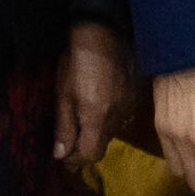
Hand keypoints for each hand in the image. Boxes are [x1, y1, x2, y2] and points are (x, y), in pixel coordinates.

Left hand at [53, 21, 132, 168]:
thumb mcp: (63, 95)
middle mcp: (118, 119)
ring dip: (96, 133)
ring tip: (82, 120)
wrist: (104, 35)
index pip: (89, 155)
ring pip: (112, 132)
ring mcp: (129, 108)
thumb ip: (64, 127)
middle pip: (102, 146)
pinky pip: (121, 118)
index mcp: (97, 120)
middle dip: (84, 148)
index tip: (63, 157)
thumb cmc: (77, 63)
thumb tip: (60, 155)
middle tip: (69, 142)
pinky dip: (107, 119)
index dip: (75, 160)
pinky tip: (99, 104)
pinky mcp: (135, 97)